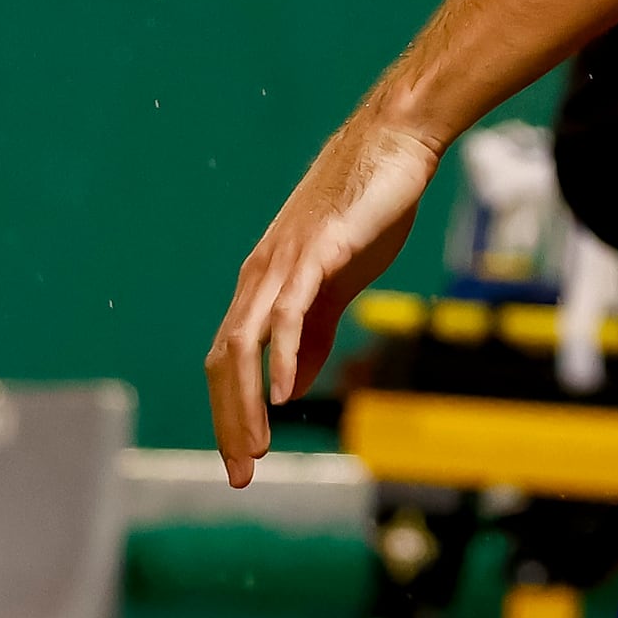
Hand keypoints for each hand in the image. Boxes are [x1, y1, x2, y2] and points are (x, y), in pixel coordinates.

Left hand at [206, 109, 448, 480]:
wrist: (393, 142)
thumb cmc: (367, 207)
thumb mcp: (338, 283)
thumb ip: (314, 332)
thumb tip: (292, 384)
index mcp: (263, 284)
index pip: (230, 361)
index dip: (231, 413)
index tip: (244, 461)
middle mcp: (260, 276)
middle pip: (224, 361)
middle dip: (228, 423)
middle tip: (241, 475)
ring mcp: (283, 263)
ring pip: (245, 344)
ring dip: (245, 403)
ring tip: (254, 450)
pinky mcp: (315, 252)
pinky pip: (288, 313)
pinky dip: (281, 357)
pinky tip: (286, 394)